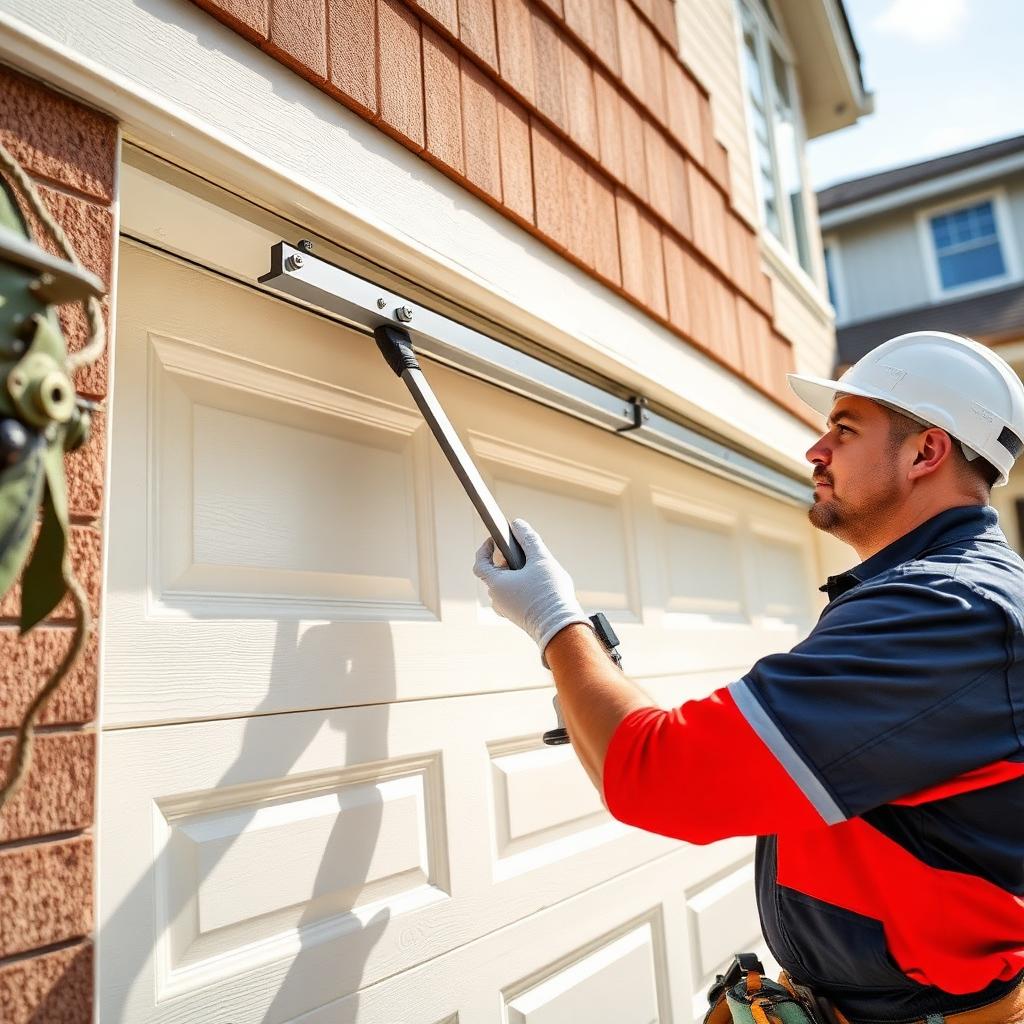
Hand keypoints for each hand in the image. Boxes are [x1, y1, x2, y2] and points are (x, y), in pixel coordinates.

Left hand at [473, 519, 590, 664]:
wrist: (561, 629)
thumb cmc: (549, 593)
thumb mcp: (541, 560)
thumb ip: (529, 539)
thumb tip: (518, 524)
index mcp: (496, 584)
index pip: (480, 562)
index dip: (485, 548)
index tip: (494, 539)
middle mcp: (497, 599)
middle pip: (495, 573)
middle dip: (507, 560)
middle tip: (524, 552)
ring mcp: (506, 610)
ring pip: (506, 586)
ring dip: (516, 574)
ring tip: (536, 569)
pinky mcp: (518, 618)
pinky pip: (514, 597)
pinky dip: (522, 587)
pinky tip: (540, 585)